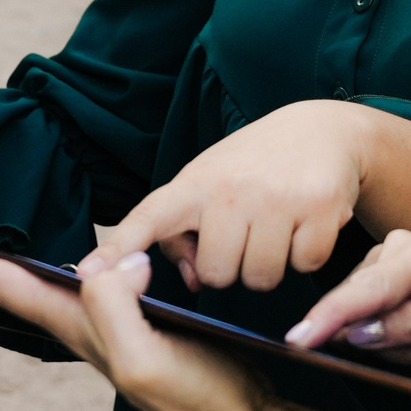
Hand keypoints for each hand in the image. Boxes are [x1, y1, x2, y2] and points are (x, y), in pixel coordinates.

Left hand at [0, 237, 272, 410]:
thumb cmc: (197, 401)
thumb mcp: (145, 357)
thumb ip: (114, 308)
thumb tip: (106, 262)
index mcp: (82, 331)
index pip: (10, 291)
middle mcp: (88, 331)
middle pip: (19, 290)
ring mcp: (115, 332)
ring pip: (55, 291)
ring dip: (16, 272)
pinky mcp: (144, 329)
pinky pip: (98, 291)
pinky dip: (77, 272)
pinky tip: (80, 267)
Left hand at [102, 100, 369, 292]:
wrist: (321, 129)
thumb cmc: (251, 168)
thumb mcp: (208, 186)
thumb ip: (183, 234)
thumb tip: (192, 281)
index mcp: (194, 184)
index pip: (149, 218)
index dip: (119, 249)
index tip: (89, 275)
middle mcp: (231, 189)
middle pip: (217, 274)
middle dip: (232, 265)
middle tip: (246, 232)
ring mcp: (277, 197)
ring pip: (260, 277)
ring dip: (269, 265)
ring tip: (275, 228)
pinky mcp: (320, 206)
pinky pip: (305, 265)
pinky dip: (307, 255)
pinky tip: (305, 225)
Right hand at [287, 232, 410, 371]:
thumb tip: (359, 330)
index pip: (369, 289)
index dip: (331, 315)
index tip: (299, 339)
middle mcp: (401, 247)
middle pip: (357, 301)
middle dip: (381, 338)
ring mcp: (386, 259)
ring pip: (357, 313)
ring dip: (385, 340)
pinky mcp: (377, 275)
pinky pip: (360, 315)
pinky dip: (384, 335)